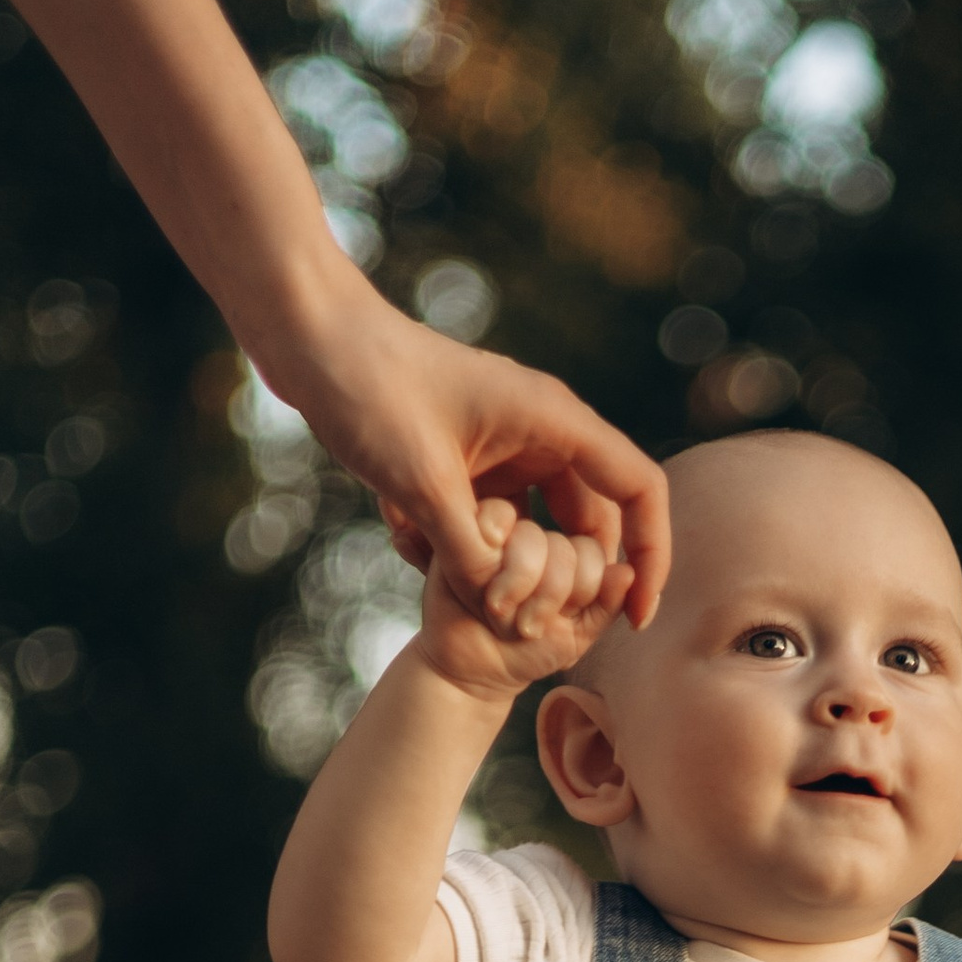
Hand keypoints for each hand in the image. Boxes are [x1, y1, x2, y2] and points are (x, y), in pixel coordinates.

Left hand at [283, 293, 671, 631]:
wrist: (311, 337)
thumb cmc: (370, 390)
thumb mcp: (421, 483)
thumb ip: (468, 553)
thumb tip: (502, 610)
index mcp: (554, 419)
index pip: (638, 489)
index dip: (650, 554)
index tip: (635, 614)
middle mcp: (543, 429)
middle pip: (592, 516)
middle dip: (570, 574)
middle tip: (532, 625)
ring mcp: (507, 440)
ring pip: (542, 521)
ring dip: (514, 564)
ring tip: (469, 594)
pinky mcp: (472, 453)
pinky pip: (498, 513)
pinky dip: (475, 543)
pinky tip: (420, 553)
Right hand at [417, 503, 631, 704]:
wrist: (472, 668)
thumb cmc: (527, 652)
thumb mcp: (577, 636)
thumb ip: (606, 606)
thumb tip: (628, 573)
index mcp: (574, 558)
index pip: (595, 555)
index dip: (581, 592)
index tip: (557, 623)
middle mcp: (544, 539)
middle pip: (567, 548)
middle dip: (548, 598)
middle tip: (524, 627)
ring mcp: (507, 530)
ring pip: (533, 537)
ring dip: (518, 586)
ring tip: (499, 614)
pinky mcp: (468, 522)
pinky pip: (496, 517)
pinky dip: (493, 557)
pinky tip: (483, 585)